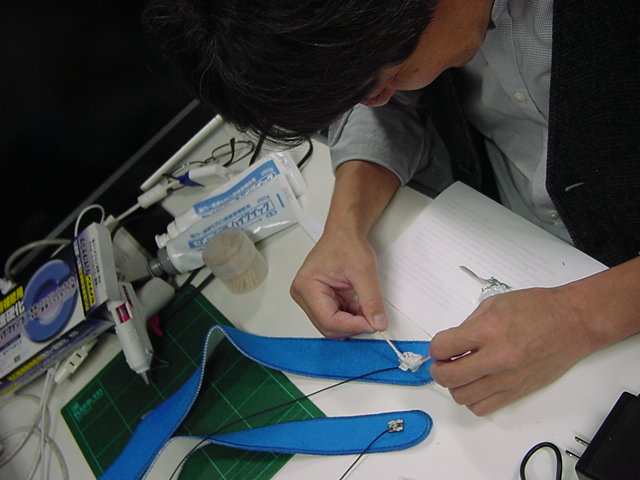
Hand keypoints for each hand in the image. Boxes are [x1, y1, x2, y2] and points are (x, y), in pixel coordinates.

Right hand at [290, 228, 386, 337]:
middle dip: (352, 326)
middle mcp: (303, 294)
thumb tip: (378, 323)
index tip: (372, 324)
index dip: (353, 326)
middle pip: (328, 326)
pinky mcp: (318, 300)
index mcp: (307, 286)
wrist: (344, 233)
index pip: (329, 320)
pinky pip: (334, 319)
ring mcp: (309, 299)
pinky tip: (357, 306)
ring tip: (364, 308)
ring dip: (351, 322)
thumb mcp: (364, 272)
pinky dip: (349, 318)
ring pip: (331, 326)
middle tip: (372, 319)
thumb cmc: (346, 243)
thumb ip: (371, 301)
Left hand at [428, 287, 593, 415]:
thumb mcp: (494, 304)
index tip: (439, 347)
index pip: (442, 347)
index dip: (435, 348)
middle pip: (448, 377)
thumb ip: (468, 325)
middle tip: (442, 363)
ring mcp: (508, 378)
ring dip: (455, 386)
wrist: (572, 323)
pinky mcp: (518, 392)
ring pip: (463, 397)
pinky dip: (473, 400)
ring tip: (461, 373)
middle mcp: (496, 358)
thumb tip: (451, 342)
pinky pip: (483, 407)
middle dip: (438, 370)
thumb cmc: (538, 309)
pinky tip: (477, 385)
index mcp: (487, 331)